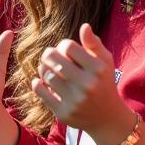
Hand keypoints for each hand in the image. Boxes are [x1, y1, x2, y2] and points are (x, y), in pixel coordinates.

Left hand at [31, 24, 133, 144]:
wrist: (107, 117)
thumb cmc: (104, 82)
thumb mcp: (105, 61)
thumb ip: (94, 44)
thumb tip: (84, 26)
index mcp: (98, 69)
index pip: (68, 47)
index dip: (62, 45)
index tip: (63, 49)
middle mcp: (87, 85)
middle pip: (55, 60)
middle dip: (48, 54)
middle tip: (48, 56)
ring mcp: (75, 101)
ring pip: (47, 76)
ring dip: (42, 69)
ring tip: (45, 67)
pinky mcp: (64, 113)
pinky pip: (42, 93)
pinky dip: (37, 84)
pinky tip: (41, 81)